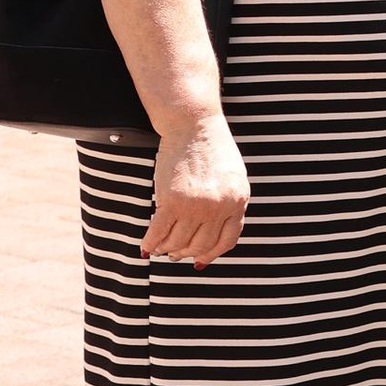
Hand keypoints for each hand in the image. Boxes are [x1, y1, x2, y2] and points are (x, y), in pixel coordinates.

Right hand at [142, 111, 248, 267]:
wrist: (193, 124)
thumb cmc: (210, 147)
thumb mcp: (232, 176)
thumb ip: (228, 202)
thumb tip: (212, 231)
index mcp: (238, 201)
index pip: (226, 241)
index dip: (210, 255)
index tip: (199, 260)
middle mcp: (219, 207)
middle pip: (200, 245)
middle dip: (185, 253)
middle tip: (174, 253)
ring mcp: (196, 206)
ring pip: (178, 242)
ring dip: (167, 249)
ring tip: (160, 248)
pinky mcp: (172, 201)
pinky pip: (159, 232)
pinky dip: (151, 242)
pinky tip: (146, 245)